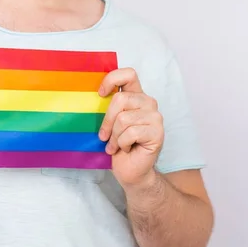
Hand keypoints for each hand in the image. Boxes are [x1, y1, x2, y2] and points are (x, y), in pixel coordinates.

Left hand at [98, 68, 163, 188]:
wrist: (131, 171)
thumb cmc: (118, 147)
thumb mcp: (109, 124)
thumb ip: (107, 108)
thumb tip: (90, 98)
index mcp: (136, 96)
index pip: (128, 74)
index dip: (112, 80)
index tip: (100, 94)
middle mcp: (148, 103)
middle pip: (121, 99)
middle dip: (107, 121)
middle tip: (103, 136)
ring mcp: (155, 117)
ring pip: (124, 119)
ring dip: (114, 137)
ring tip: (115, 146)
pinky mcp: (158, 132)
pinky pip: (131, 133)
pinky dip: (123, 144)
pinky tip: (127, 149)